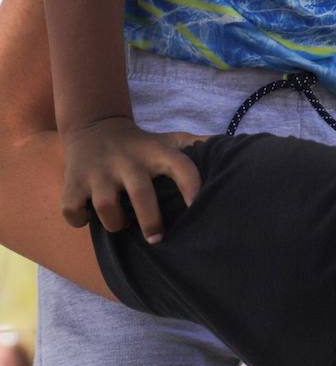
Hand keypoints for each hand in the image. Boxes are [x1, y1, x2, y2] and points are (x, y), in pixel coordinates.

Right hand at [61, 116, 202, 241]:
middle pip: (142, 193)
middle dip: (151, 221)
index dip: (192, 186)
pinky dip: (80, 220)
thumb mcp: (168, 141)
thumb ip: (196, 147)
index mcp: (156, 153)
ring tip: (121, 223)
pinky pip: (74, 212)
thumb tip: (232, 150)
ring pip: (107, 208)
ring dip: (115, 223)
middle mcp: (128, 160)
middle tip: (158, 238)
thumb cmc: (141, 146)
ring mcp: (99, 171)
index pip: (181, 166)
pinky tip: (89, 215)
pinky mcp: (73, 182)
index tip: (198, 208)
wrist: (94, 127)